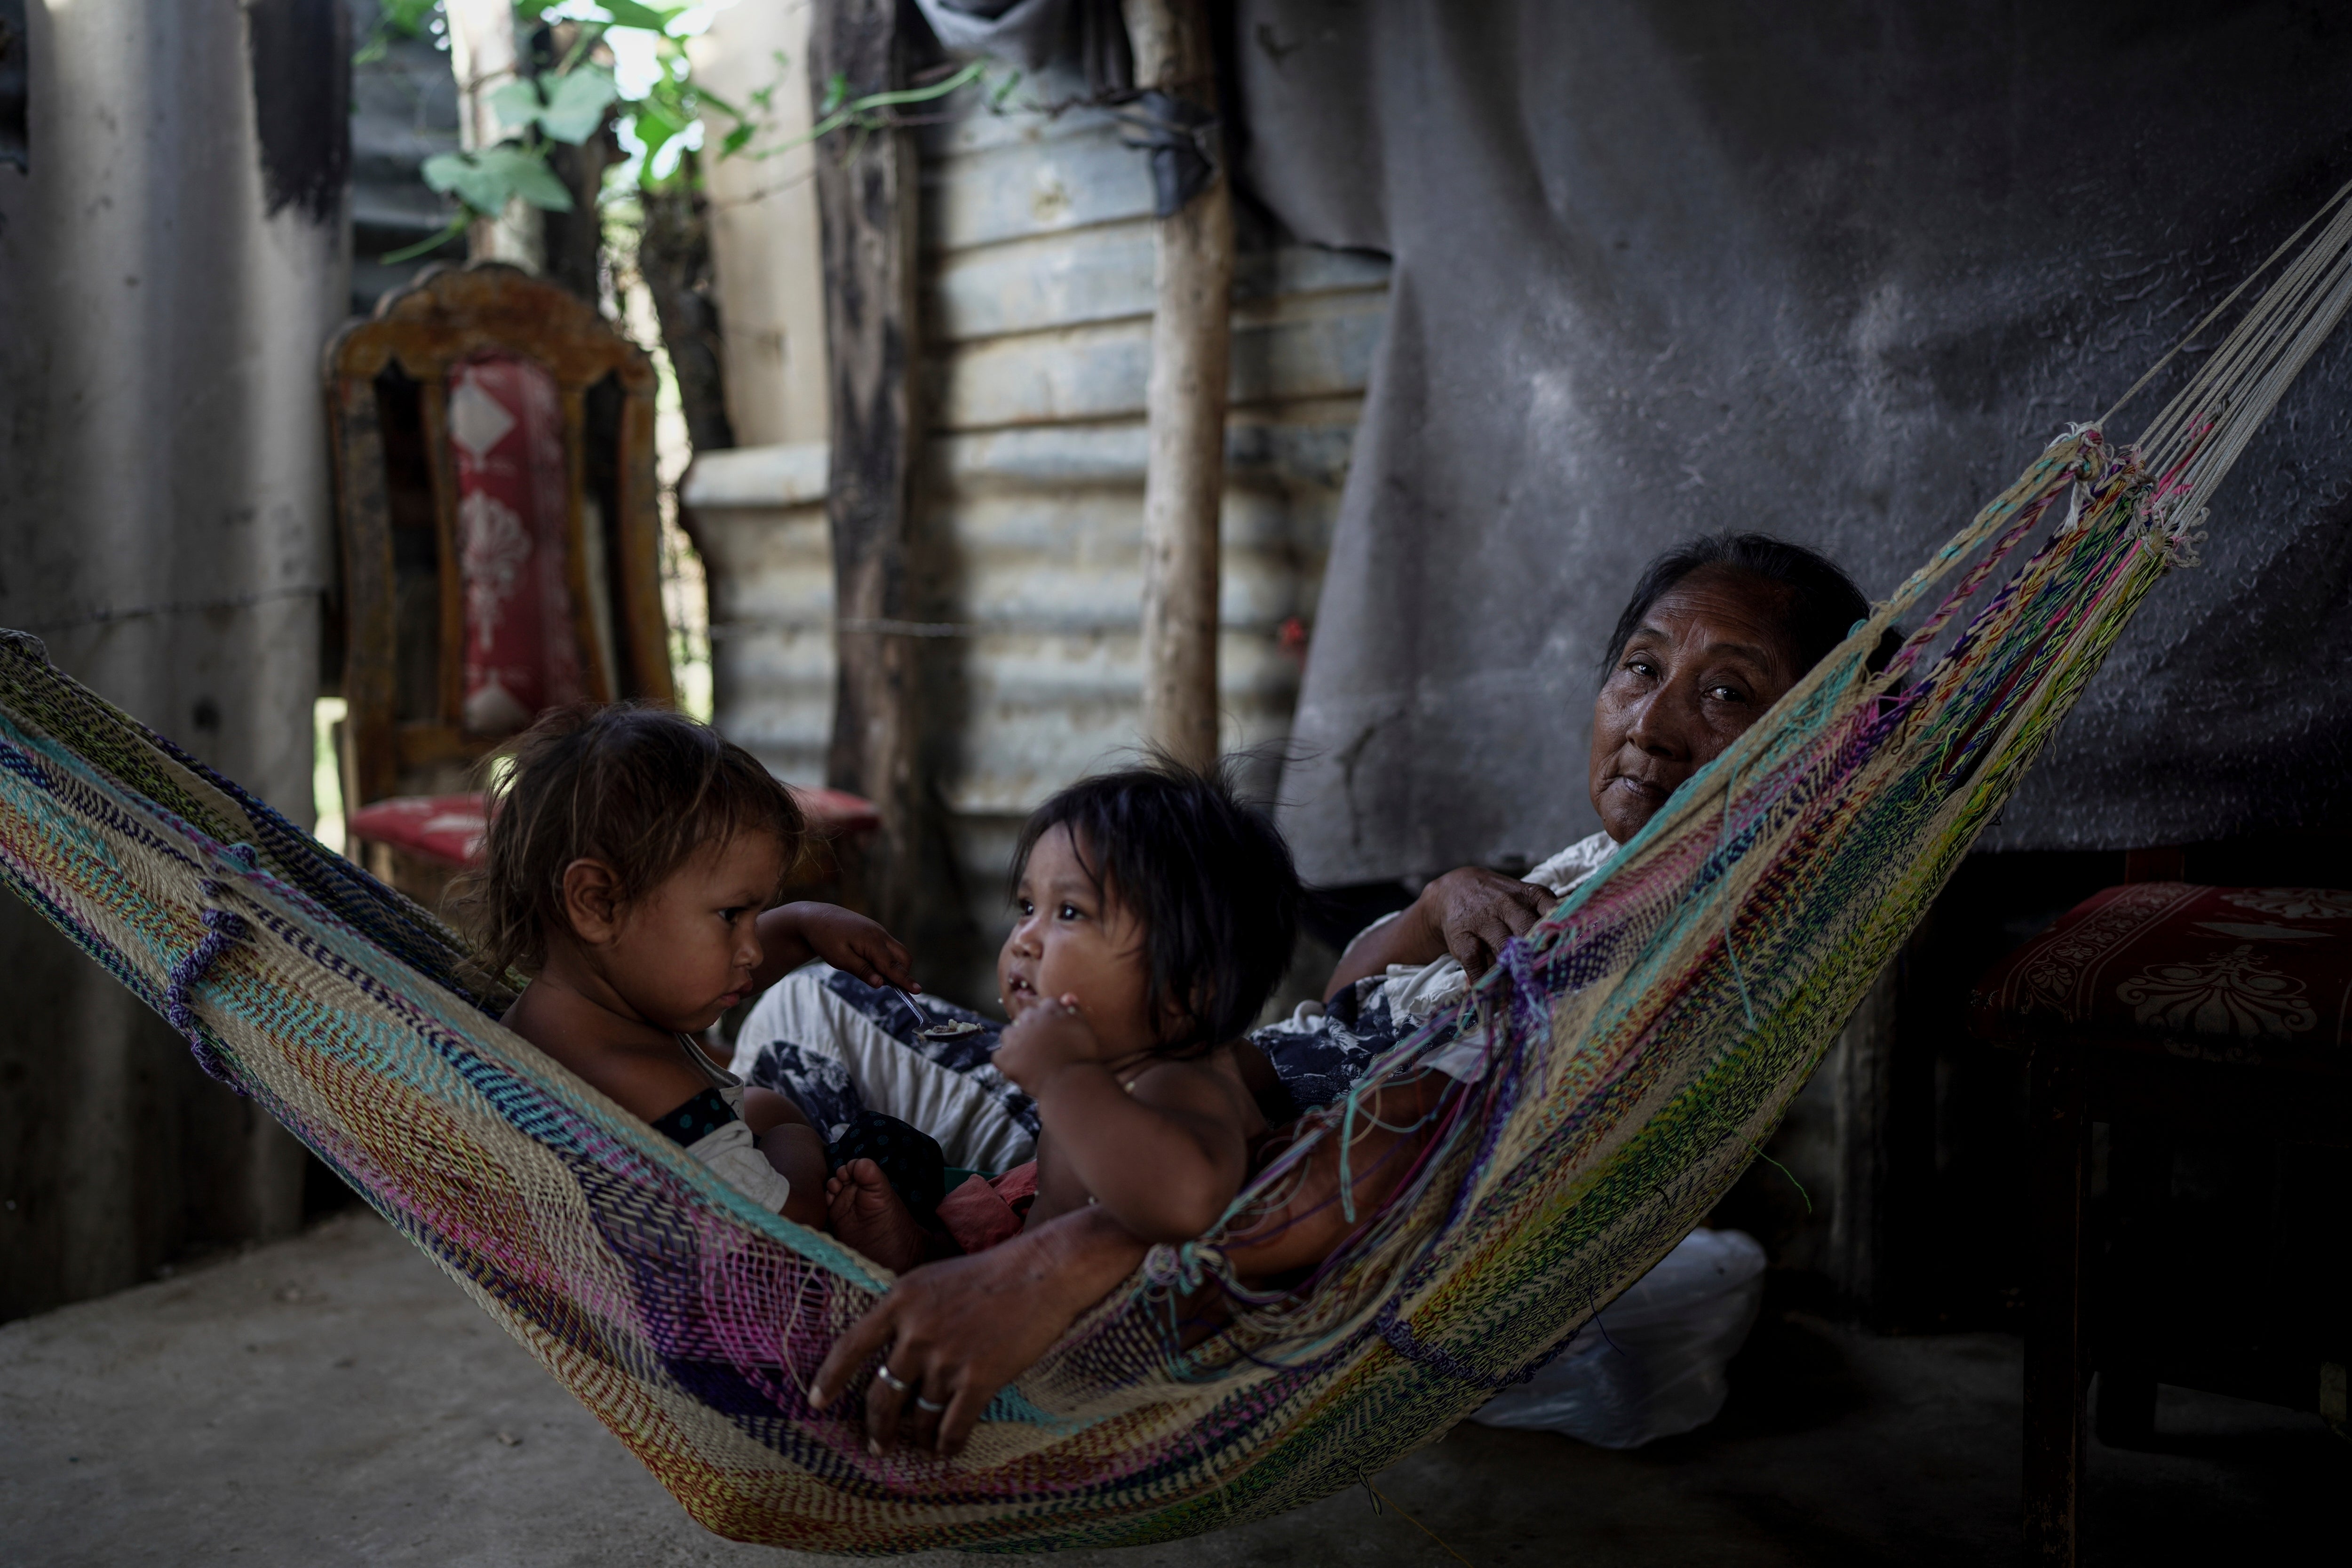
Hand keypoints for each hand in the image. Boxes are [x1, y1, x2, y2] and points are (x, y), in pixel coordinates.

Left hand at [775, 902, 913, 991]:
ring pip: (897, 951)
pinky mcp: (875, 931)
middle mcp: (880, 934)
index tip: (918, 991)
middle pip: (903, 957)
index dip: (905, 980)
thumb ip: (862, 971)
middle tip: (888, 986)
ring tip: (873, 974)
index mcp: (872, 941)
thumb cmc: (825, 939)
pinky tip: (869, 963)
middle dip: (902, 973)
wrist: (815, 917)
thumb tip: (881, 984)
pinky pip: (888, 947)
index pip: (893, 966)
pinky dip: (886, 958)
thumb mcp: (839, 959)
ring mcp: (879, 931)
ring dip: (894, 966)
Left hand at [810, 1208, 1147, 1456]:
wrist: (1042, 1271)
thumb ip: (908, 1311)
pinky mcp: (979, 1379)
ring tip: (920, 1446)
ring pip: (919, 1414)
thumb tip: (892, 1353)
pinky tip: (947, 1452)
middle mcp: (916, 1332)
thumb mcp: (934, 1277)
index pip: (851, 1346)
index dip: (830, 1378)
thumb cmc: (992, 1272)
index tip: (816, 1403)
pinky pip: (952, 1426)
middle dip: (877, 1427)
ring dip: (918, 1437)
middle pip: (882, 1393)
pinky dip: (947, 1445)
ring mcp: (947, 1358)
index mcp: (901, 1300)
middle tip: (876, 1445)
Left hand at [991, 994, 1099, 1095]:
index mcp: (1050, 1010)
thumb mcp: (1084, 1028)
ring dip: (1015, 1041)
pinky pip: (998, 1056)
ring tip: (1029, 1057)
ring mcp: (1015, 1037)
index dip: (1050, 1019)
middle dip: (1032, 1027)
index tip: (1056, 1032)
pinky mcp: (1005, 1057)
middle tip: (1043, 1046)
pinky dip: (1006, 1062)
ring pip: (1008, 1033)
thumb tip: (1066, 996)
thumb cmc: (1081, 1056)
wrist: (1070, 1082)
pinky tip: (1019, 1069)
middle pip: (1026, 1016)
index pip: (1045, 1006)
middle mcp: (1030, 1018)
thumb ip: (1074, 1010)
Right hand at [1418, 867, 1556, 979]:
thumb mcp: (1525, 899)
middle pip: (1528, 929)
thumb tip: (1571, 950)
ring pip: (1503, 945)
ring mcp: (1483, 919)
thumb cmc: (1501, 901)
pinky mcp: (1462, 936)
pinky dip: (1484, 978)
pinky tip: (1492, 989)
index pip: (1551, 910)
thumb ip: (1546, 920)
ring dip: (1515, 967)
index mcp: (1529, 895)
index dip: (1561, 931)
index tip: (1569, 950)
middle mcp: (1507, 903)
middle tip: (1550, 974)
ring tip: (1526, 985)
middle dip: (1539, 953)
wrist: (1455, 889)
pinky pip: (1474, 960)